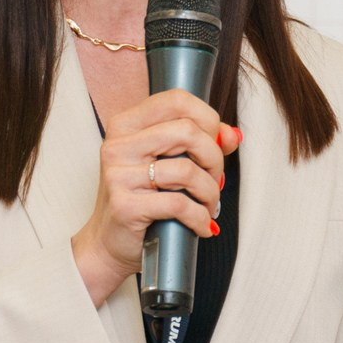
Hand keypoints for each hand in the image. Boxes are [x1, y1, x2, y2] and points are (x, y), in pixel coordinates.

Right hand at [71, 89, 238, 301]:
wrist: (109, 243)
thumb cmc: (141, 199)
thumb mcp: (168, 163)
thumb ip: (201, 143)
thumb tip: (233, 135)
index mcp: (126, 124)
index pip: (177, 100)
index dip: (208, 119)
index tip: (216, 144)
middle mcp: (118, 144)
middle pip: (188, 132)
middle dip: (214, 159)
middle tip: (214, 181)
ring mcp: (118, 175)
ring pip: (187, 169)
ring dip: (210, 193)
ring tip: (209, 206)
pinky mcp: (125, 205)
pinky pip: (179, 204)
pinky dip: (200, 217)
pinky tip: (201, 225)